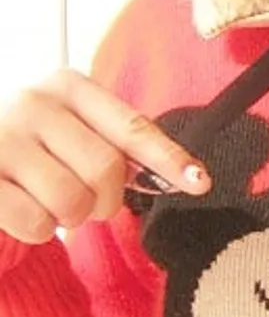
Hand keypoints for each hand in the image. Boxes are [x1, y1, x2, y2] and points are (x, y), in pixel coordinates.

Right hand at [0, 69, 209, 244]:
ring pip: (72, 201)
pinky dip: (40, 229)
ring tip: (51, 201)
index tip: (201, 182)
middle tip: (89, 201)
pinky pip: (36, 222)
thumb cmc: (36, 150)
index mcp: (68, 86)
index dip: (168, 158)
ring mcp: (0, 138)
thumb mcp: (77, 133)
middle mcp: (32, 103)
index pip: (132, 127)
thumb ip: (123, 148)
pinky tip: (23, 208)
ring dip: (72, 217)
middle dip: (106, 200)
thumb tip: (189, 177)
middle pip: (106, 169)